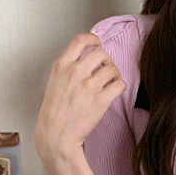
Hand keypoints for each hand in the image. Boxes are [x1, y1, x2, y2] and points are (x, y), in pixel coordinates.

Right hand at [34, 32, 126, 160]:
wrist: (57, 134)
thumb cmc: (55, 112)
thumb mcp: (55, 82)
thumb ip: (69, 69)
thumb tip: (86, 61)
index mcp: (62, 65)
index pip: (80, 40)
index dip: (93, 39)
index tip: (98, 43)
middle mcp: (76, 72)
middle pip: (101, 53)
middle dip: (107, 60)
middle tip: (107, 69)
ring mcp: (89, 86)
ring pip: (112, 68)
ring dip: (115, 74)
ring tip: (110, 82)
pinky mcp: (101, 100)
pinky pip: (119, 84)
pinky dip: (120, 85)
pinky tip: (115, 91)